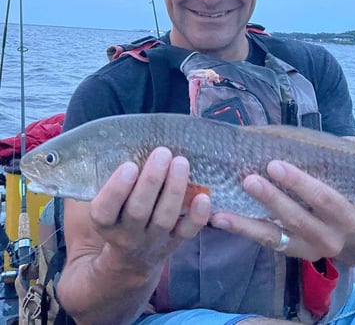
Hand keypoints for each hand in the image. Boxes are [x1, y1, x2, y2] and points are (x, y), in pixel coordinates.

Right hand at [89, 147, 210, 272]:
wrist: (132, 258)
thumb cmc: (120, 214)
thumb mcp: (108, 203)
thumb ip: (114, 180)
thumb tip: (127, 142)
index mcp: (106, 222)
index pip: (104, 210)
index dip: (116, 189)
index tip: (129, 166)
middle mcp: (128, 234)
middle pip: (138, 211)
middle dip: (151, 181)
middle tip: (162, 153)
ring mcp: (154, 239)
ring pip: (164, 218)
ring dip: (174, 189)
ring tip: (181, 162)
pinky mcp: (175, 242)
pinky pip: (188, 232)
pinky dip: (197, 216)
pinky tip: (204, 196)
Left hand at [211, 160, 354, 261]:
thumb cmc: (349, 193)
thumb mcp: (352, 177)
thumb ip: (343, 155)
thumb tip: (338, 135)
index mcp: (347, 215)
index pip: (323, 198)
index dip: (299, 182)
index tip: (274, 165)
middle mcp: (330, 238)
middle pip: (297, 218)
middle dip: (271, 199)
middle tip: (248, 180)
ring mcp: (309, 250)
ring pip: (275, 236)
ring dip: (247, 223)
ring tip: (221, 212)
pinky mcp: (291, 253)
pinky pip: (265, 242)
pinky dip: (243, 230)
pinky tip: (221, 220)